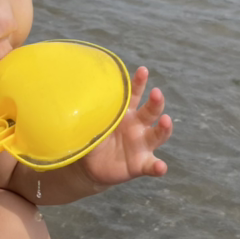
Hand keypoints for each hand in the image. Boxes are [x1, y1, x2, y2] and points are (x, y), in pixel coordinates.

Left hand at [81, 66, 172, 186]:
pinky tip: (161, 167)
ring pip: (157, 135)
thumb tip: (73, 97)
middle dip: (156, 102)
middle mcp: (138, 126)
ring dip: (164, 128)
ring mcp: (142, 145)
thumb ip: (89, 113)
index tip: (142, 71)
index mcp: (126, 113)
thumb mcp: (90, 124)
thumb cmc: (93, 139)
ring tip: (166, 121)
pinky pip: (152, 166)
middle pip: (151, 112)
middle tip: (156, 93)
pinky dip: (158, 167)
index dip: (139, 83)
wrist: (89, 166)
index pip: (134, 95)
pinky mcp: (141, 164)